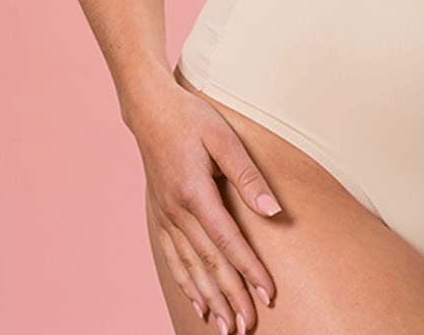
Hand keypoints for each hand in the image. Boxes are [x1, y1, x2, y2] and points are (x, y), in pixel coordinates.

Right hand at [130, 80, 281, 332]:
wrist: (150, 110)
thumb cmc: (192, 118)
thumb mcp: (224, 138)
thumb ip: (248, 176)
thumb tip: (273, 211)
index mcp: (194, 192)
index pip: (227, 242)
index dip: (249, 271)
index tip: (268, 295)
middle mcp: (177, 211)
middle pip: (208, 264)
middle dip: (230, 298)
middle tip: (247, 327)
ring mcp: (165, 216)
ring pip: (189, 268)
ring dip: (209, 300)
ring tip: (225, 328)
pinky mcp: (161, 215)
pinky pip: (173, 259)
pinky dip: (186, 285)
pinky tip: (198, 305)